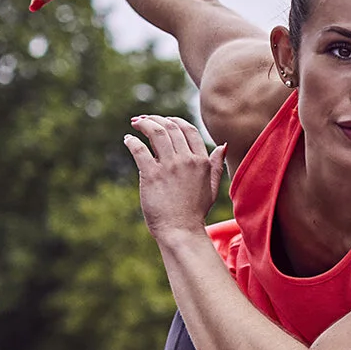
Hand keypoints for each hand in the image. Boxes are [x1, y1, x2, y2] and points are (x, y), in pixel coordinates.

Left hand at [123, 115, 226, 238]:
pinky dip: (132, 141)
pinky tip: (128, 140)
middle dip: (155, 119)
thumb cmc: (194, 212)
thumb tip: (222, 146)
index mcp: (201, 161)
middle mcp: (186, 160)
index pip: (188, 129)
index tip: (164, 120)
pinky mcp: (151, 175)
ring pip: (156, 133)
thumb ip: (216, 165)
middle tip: (143, 119)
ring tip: (136, 124)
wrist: (181, 231)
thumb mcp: (212, 188)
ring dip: (144, 124)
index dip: (174, 120)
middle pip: (171, 127)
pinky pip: (139, 150)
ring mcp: (169, 167)